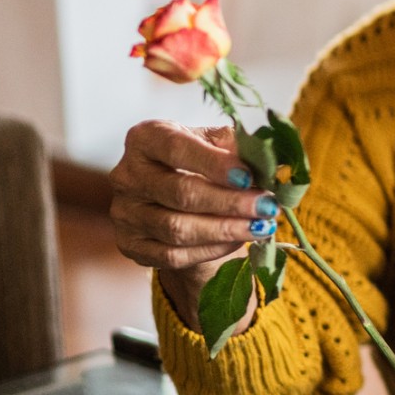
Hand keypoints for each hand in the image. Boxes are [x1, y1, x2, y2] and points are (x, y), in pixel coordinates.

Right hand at [109, 121, 277, 324]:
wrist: (179, 200)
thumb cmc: (202, 163)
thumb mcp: (217, 145)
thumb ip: (238, 148)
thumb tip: (268, 161)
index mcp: (146, 138)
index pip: (176, 148)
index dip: (213, 164)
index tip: (248, 176)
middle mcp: (127, 174)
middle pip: (180, 192)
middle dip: (230, 202)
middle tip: (267, 207)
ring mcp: (125, 213)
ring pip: (177, 229)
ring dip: (226, 230)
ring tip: (261, 226)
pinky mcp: (130, 244)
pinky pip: (174, 255)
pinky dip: (212, 250)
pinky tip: (238, 241)